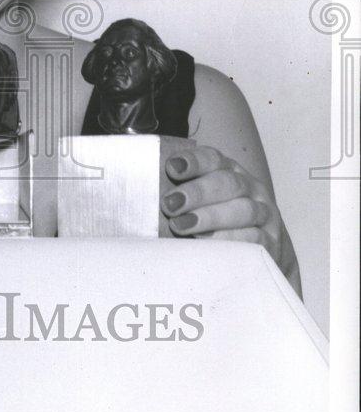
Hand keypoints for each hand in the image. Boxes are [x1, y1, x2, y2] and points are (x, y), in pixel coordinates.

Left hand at [160, 145, 299, 290]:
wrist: (262, 253)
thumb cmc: (217, 224)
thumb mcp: (201, 203)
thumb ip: (178, 193)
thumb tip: (140, 191)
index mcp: (229, 172)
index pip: (214, 159)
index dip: (193, 161)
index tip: (171, 167)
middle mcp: (250, 189)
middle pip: (228, 183)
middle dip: (197, 192)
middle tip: (170, 204)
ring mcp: (264, 215)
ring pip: (243, 210)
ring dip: (210, 217)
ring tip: (182, 226)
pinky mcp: (271, 242)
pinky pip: (253, 239)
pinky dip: (229, 241)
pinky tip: (207, 245)